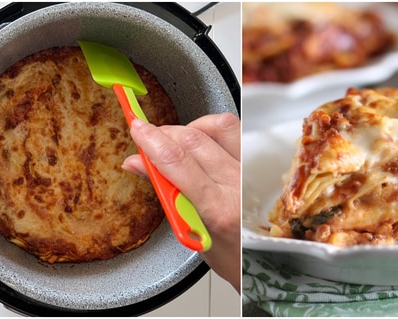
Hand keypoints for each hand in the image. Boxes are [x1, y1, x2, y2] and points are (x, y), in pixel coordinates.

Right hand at [122, 113, 240, 292]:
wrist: (261, 263)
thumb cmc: (226, 256)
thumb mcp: (187, 230)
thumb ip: (164, 192)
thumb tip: (137, 163)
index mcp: (218, 210)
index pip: (178, 163)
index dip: (152, 141)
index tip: (137, 128)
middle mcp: (238, 185)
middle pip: (194, 140)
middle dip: (164, 133)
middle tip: (149, 138)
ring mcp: (250, 172)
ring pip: (218, 127)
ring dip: (190, 127)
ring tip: (176, 140)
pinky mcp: (257, 164)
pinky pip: (235, 132)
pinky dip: (212, 129)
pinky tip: (200, 140)